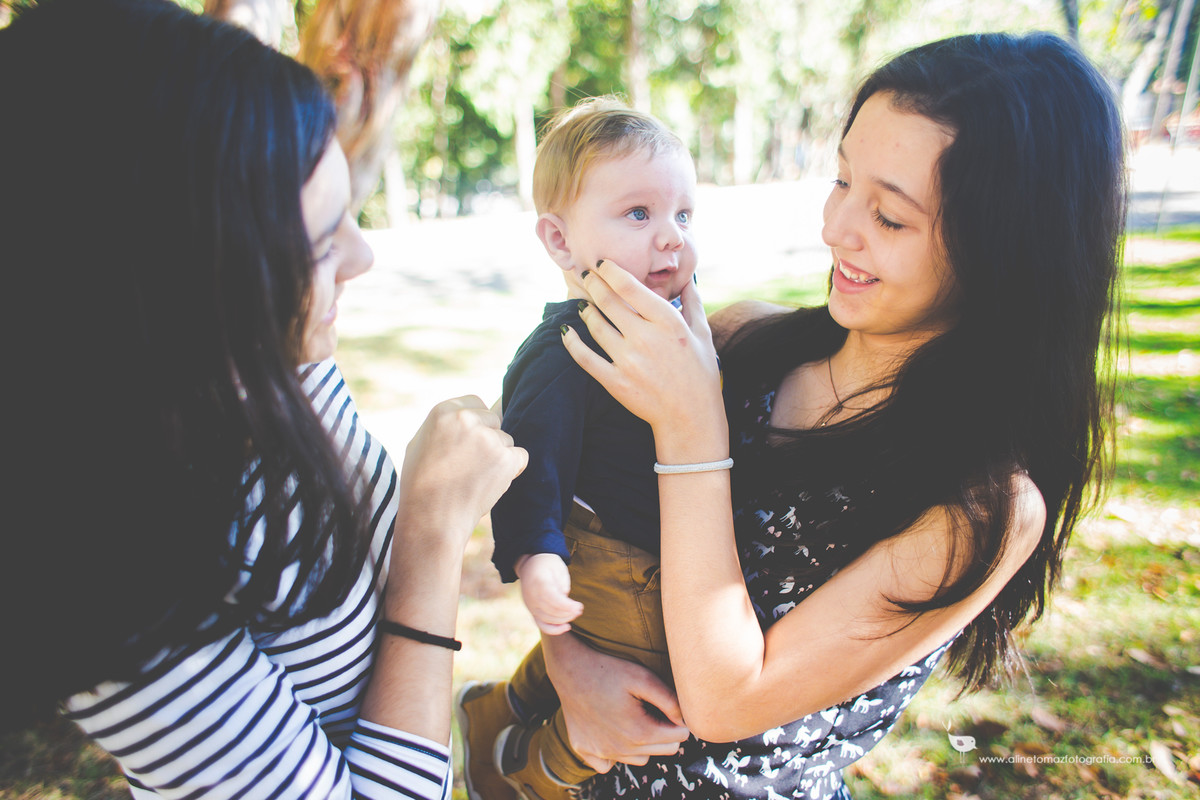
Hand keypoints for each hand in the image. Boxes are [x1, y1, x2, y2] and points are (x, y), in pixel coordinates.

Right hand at [394, 396, 526, 553]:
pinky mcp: (506, 458)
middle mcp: (467, 419)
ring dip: (498, 457)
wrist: (431, 519)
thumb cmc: (421, 485)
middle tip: (471, 464)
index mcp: (443, 411)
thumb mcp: (420, 443)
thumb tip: (467, 414)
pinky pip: (520, 456)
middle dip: (488, 439)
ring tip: (475, 478)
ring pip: (506, 440)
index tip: (469, 442)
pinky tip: (490, 483)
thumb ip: (445, 424)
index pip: (475, 402)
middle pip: (494, 420)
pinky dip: (512, 470)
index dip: (476, 423)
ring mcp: (488, 438)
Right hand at [516, 553, 583, 634]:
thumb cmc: (548, 564)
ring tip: (576, 613)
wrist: (530, 564)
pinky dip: (554, 629)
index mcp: (539, 582)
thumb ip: (562, 583)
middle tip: (580, 609)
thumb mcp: (558, 568)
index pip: (553, 599)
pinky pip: (541, 624)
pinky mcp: (532, 611)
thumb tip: (565, 599)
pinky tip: (567, 627)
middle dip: (568, 613)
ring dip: (564, 619)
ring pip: (547, 619)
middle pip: (551, 611)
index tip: (579, 606)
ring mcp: (530, 605)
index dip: (567, 606)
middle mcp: (531, 596)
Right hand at [542, 632, 687, 771]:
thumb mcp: (644, 677)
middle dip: (665, 732)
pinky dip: (615, 752)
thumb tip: (685, 720)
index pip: (680, 737)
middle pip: (664, 751)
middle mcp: (620, 749)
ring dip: (643, 743)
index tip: (670, 705)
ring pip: (640, 758)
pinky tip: (612, 731)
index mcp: (639, 733)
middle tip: (652, 708)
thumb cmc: (609, 669)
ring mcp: (601, 752)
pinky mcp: (585, 750)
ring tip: (633, 717)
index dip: (680, 720)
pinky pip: (608, 764)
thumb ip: (670, 700)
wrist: (569, 668)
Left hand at [561, 260, 721, 431]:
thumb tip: (688, 280)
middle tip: (586, 276)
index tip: (602, 264)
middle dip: (593, 284)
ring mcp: (628, 360)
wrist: (691, 417)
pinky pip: (585, 358)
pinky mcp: (615, 382)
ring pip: (595, 326)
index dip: (610, 271)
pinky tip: (567, 332)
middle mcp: (645, 338)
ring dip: (585, 311)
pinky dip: (572, 343)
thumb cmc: (700, 375)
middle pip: (607, 302)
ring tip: (583, 305)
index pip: (629, 287)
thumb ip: (693, 304)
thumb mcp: (703, 335)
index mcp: (668, 322)